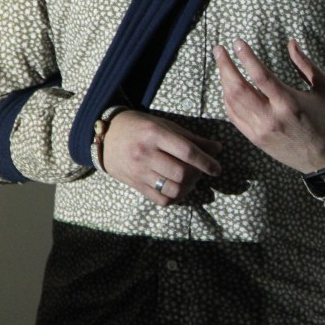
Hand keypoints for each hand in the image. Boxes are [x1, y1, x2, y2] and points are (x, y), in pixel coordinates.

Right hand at [103, 110, 221, 205]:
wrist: (107, 137)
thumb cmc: (140, 127)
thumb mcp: (165, 125)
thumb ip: (191, 138)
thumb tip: (217, 149)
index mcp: (155, 134)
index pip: (187, 152)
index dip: (206, 162)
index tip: (217, 169)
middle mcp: (146, 154)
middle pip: (181, 173)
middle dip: (197, 175)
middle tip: (201, 171)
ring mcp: (139, 172)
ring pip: (172, 189)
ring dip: (188, 188)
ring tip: (190, 180)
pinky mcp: (136, 186)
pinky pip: (161, 200)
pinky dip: (176, 197)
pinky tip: (179, 189)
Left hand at [213, 38, 324, 173]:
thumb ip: (305, 64)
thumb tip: (290, 42)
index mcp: (289, 102)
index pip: (260, 75)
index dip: (246, 56)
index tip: (237, 42)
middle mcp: (271, 117)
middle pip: (238, 88)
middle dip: (225, 66)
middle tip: (219, 49)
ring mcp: (261, 130)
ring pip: (232, 102)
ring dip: (224, 80)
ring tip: (222, 64)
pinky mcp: (255, 139)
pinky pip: (234, 116)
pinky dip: (227, 99)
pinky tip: (227, 87)